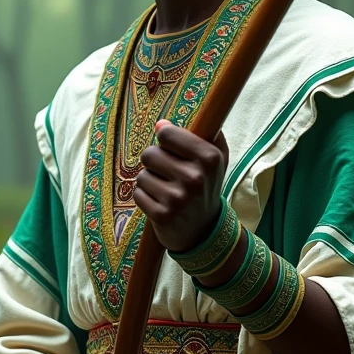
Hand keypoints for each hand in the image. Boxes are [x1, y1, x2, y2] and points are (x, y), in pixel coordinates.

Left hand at [133, 120, 228, 251]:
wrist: (203, 230)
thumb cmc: (205, 185)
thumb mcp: (215, 158)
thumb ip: (199, 132)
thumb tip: (161, 124)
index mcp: (210, 158)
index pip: (167, 134)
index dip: (165, 139)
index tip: (171, 148)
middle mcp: (195, 178)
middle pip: (150, 154)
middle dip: (154, 162)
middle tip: (168, 173)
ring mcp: (178, 199)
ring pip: (142, 175)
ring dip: (150, 181)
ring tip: (165, 189)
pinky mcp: (162, 215)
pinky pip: (138, 194)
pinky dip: (145, 197)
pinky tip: (160, 203)